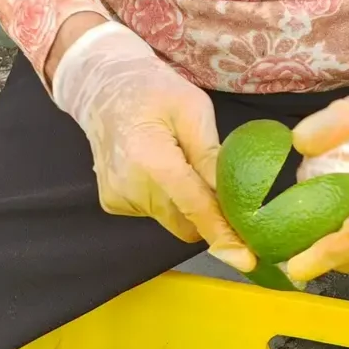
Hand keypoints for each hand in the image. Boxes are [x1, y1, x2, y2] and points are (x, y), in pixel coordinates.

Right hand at [52, 21, 254, 270]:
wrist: (103, 88)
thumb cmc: (154, 91)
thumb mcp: (193, 109)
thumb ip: (212, 157)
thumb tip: (238, 198)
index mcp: (151, 159)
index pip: (194, 207)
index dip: (222, 233)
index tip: (246, 260)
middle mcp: (130, 186)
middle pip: (186, 222)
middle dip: (207, 212)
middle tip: (212, 179)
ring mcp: (118, 198)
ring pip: (172, 221)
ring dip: (185, 204)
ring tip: (175, 163)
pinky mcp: (114, 204)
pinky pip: (155, 214)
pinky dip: (166, 200)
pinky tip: (156, 170)